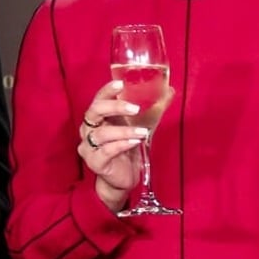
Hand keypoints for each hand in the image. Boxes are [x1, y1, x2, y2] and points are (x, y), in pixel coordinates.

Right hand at [77, 80, 146, 212]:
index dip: (107, 90)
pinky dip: (122, 145)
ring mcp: (89, 147)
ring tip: (143, 132)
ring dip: (124, 131)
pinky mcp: (95, 163)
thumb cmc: (129, 145)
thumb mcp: (143, 123)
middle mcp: (89, 130)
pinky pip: (106, 151)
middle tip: (135, 108)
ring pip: (101, 134)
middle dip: (114, 107)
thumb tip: (169, 90)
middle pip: (94, 112)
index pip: (98, 99)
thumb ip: (153, 107)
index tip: (121, 84)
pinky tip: (135, 142)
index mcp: (98, 117)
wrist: (124, 175)